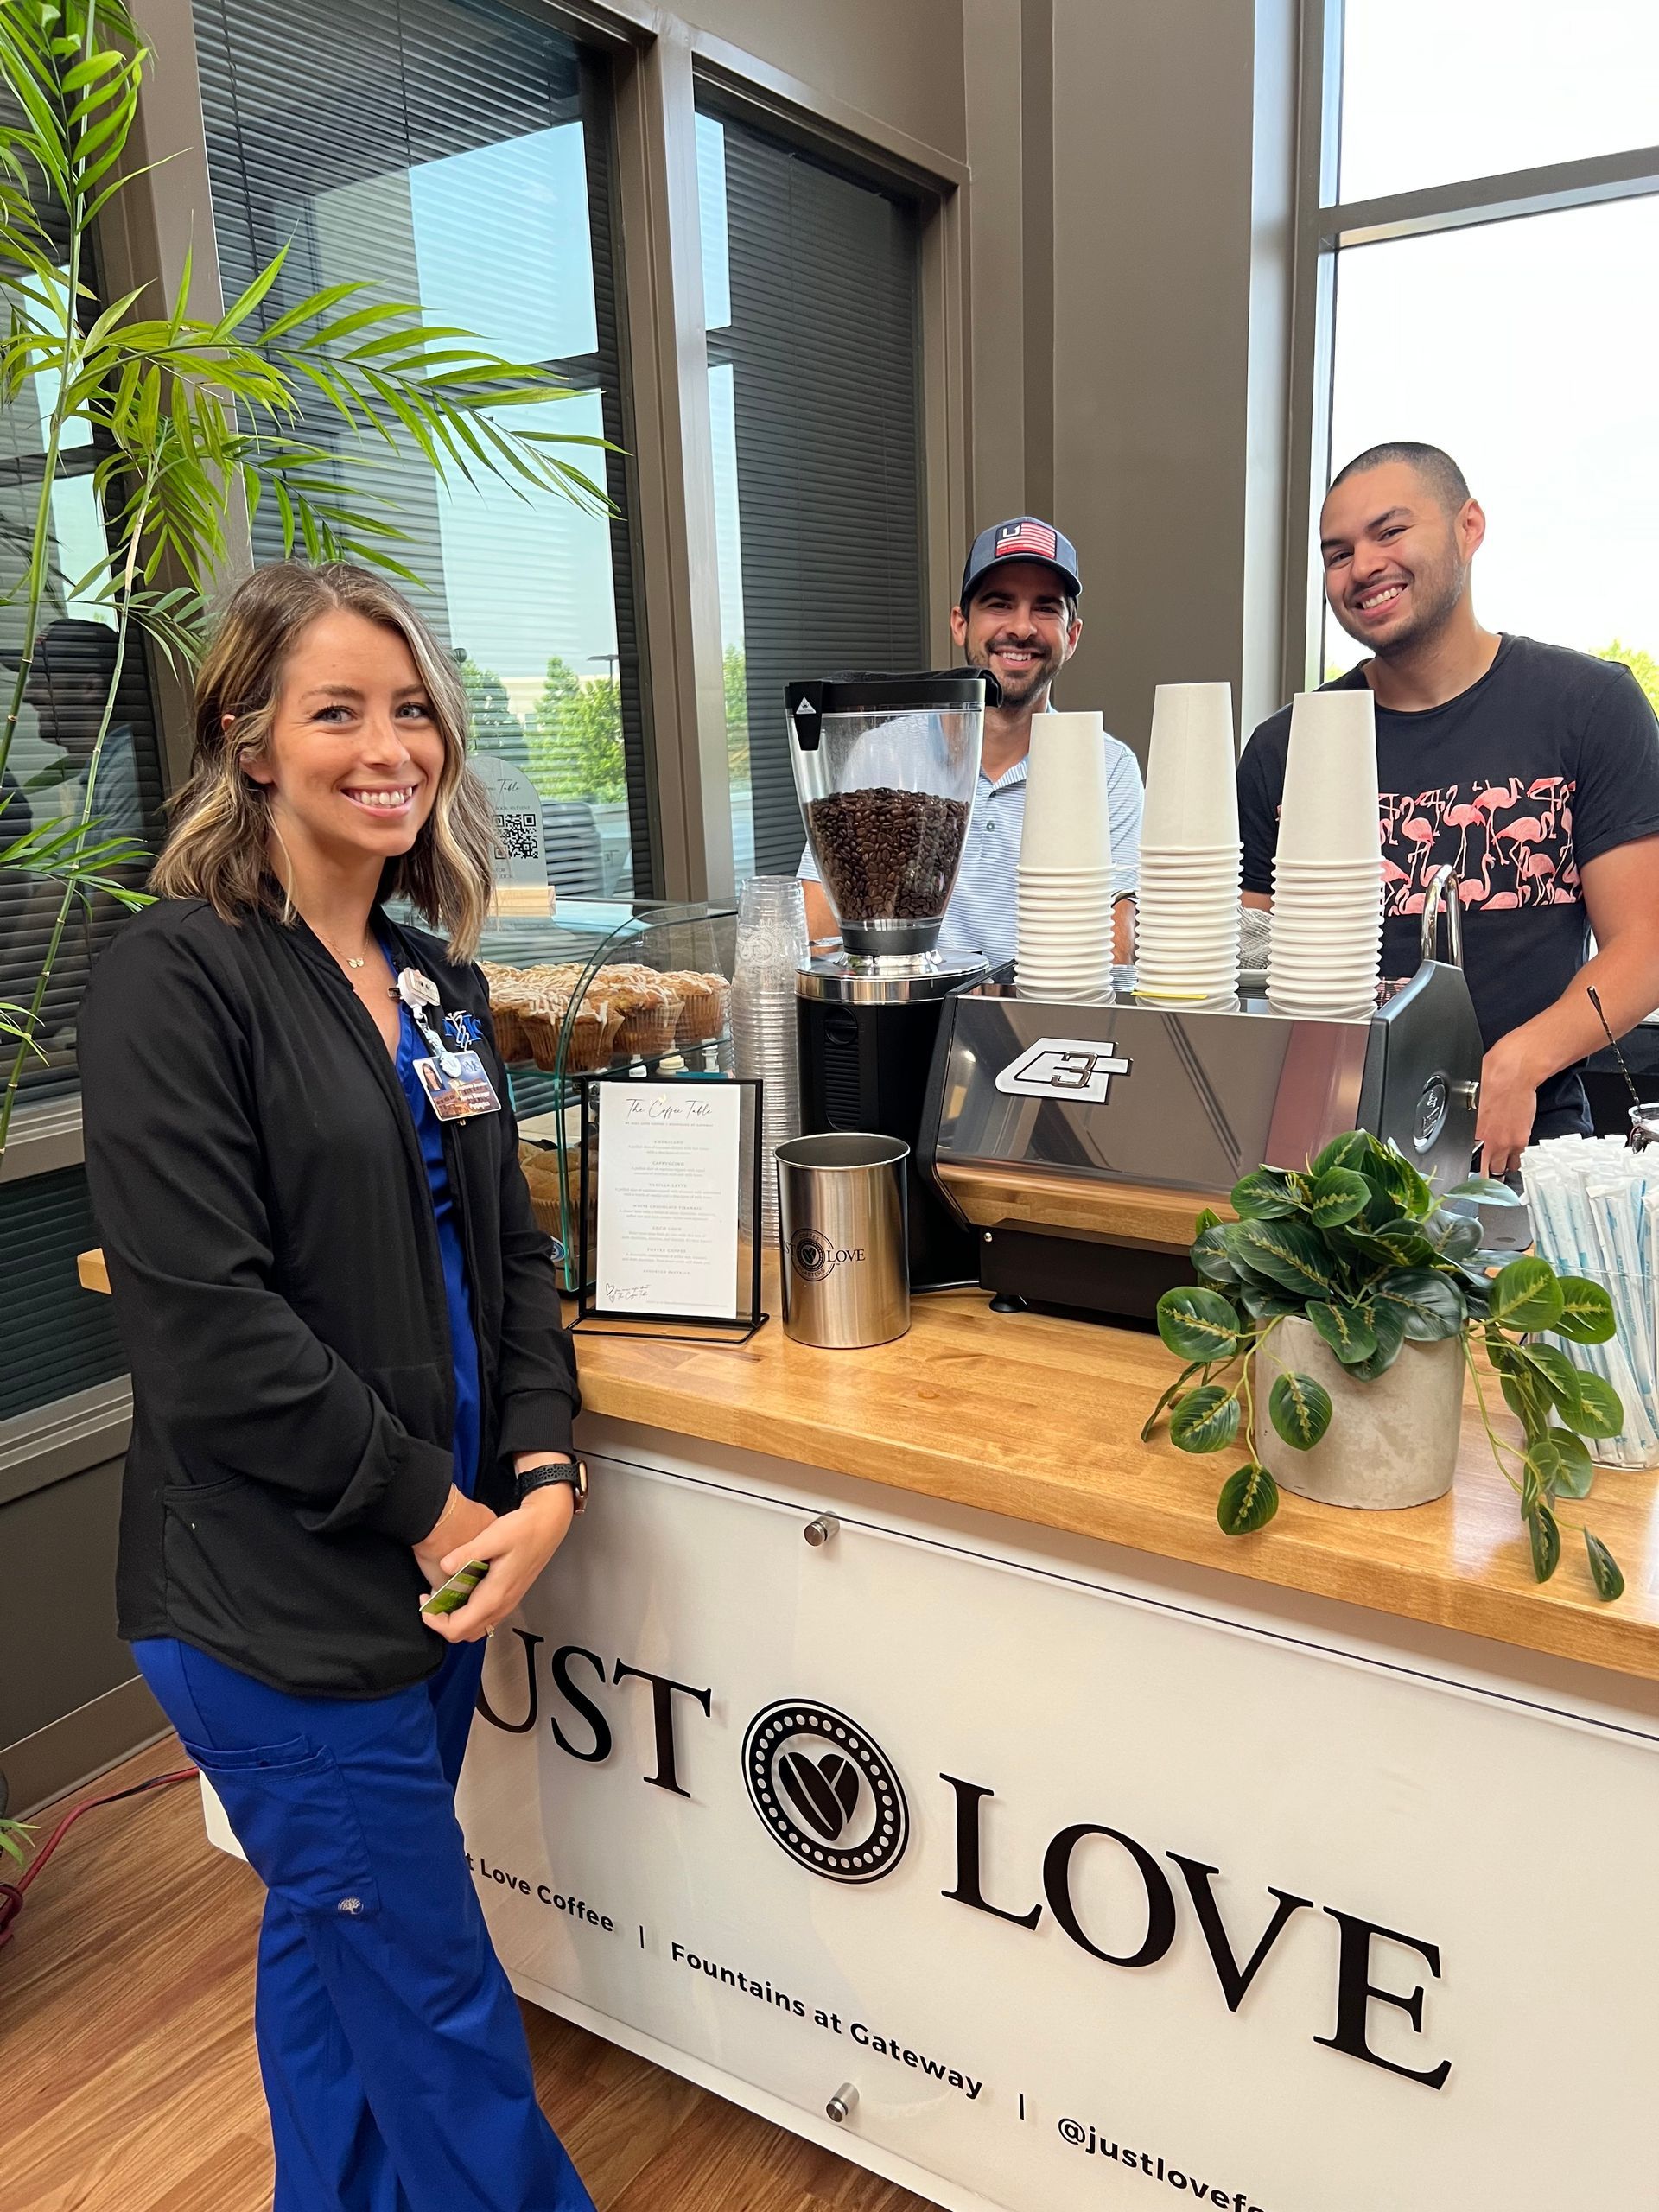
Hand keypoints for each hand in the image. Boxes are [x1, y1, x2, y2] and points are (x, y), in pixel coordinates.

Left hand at [422, 1484, 575, 1643]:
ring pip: (475, 1629)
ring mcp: (506, 1604)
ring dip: (454, 1620)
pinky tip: (461, 1592)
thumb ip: (468, 1552)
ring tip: (442, 1597)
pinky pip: (484, 1619)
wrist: (547, 1526)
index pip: (458, 1628)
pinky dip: (467, 1614)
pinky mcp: (508, 1598)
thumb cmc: (524, 1529)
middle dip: (442, 1622)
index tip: (424, 1602)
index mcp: (495, 1595)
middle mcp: (501, 1605)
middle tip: (430, 1600)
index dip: (435, 1621)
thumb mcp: (494, 1535)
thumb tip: (445, 1566)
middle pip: (464, 1634)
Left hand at [1475, 1036, 1537, 1177]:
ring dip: (1501, 1167)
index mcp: (1472, 1135)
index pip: (1470, 1166)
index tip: (1469, 1177)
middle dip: (1486, 1172)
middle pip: (1489, 1171)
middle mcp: (1490, 1143)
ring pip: (1504, 1168)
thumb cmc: (1489, 1081)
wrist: (1513, 1074)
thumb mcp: (1467, 1104)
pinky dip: (1514, 1157)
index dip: (1470, 1174)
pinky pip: (1518, 1157)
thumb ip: (1467, 1124)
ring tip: (1498, 1166)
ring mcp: (1508, 1143)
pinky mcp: (1522, 1139)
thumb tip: (1462, 1131)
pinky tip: (1510, 1154)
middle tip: (1485, 1171)